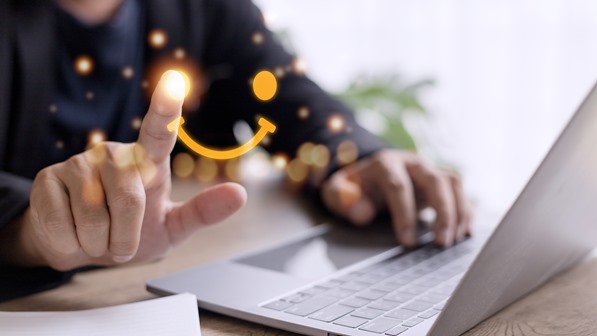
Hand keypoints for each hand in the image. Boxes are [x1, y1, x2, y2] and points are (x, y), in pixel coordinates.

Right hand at [16, 71, 245, 270]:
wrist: (81, 248)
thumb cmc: (132, 232)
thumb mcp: (172, 227)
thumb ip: (203, 211)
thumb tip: (241, 194)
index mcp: (148, 161)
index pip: (160, 132)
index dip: (166, 108)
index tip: (174, 80)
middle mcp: (114, 153)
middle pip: (130, 200)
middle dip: (126, 238)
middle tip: (121, 246)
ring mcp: (78, 162)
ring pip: (94, 217)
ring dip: (98, 244)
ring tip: (96, 238)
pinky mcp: (48, 179)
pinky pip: (62, 225)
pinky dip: (71, 245)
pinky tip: (71, 235)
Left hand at [321, 149, 472, 246]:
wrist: (366, 175)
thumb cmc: (352, 187)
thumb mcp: (337, 191)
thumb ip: (342, 199)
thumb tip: (363, 213)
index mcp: (385, 163)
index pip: (399, 186)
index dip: (404, 214)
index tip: (407, 241)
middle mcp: (412, 163)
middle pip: (435, 180)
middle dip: (442, 211)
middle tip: (440, 242)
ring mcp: (429, 171)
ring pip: (453, 183)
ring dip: (458, 211)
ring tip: (453, 240)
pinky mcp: (440, 183)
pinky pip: (460, 192)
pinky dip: (465, 211)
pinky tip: (463, 232)